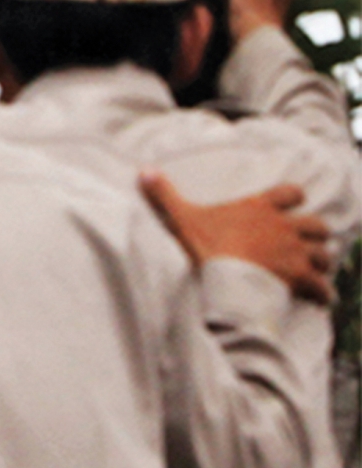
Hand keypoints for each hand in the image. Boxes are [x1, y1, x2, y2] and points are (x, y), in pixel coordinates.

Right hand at [140, 169, 332, 303]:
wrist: (227, 279)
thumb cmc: (207, 246)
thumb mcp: (181, 217)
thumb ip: (164, 193)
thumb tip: (143, 170)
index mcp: (261, 208)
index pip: (292, 192)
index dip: (294, 198)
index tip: (291, 204)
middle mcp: (284, 227)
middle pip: (316, 225)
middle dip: (314, 234)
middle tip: (304, 242)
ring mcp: (296, 253)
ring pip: (323, 254)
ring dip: (320, 261)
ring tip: (313, 268)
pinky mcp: (302, 277)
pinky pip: (322, 285)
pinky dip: (323, 291)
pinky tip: (318, 296)